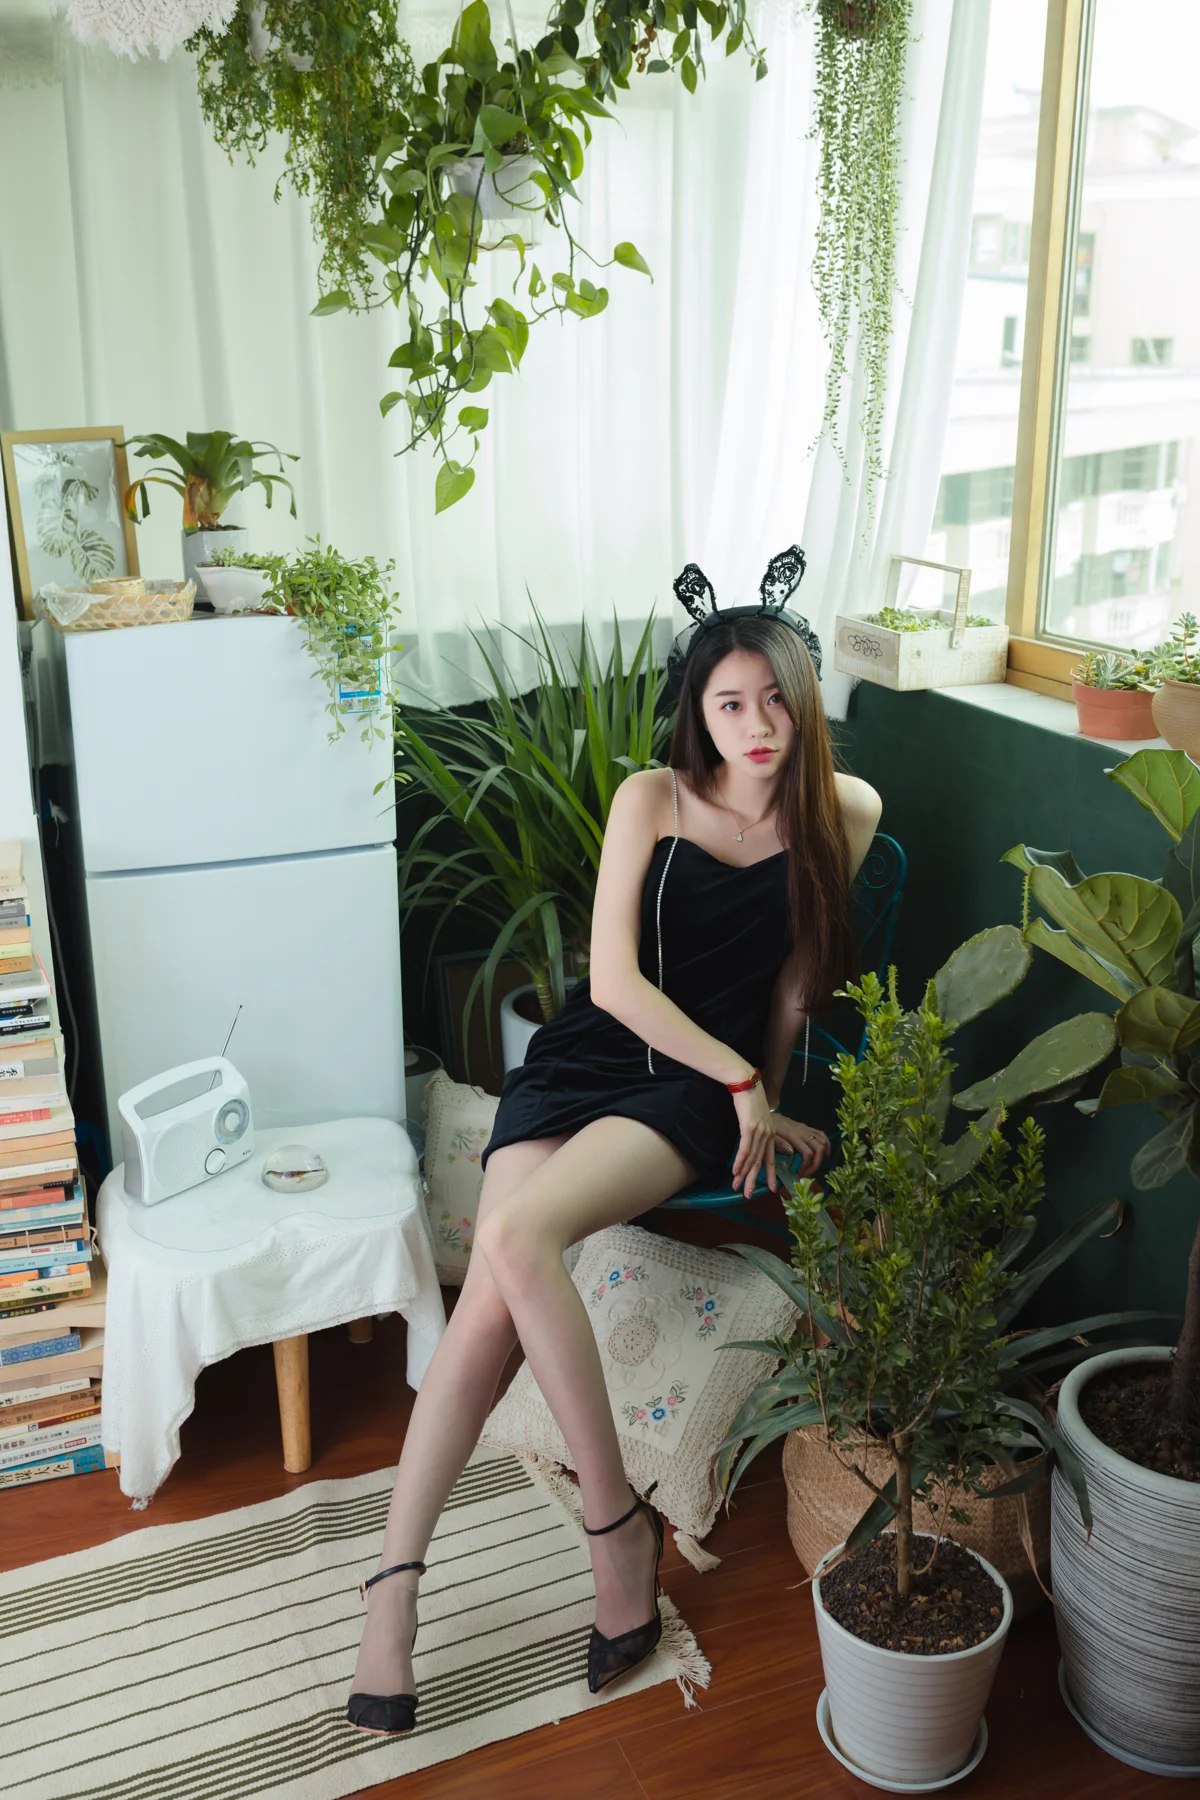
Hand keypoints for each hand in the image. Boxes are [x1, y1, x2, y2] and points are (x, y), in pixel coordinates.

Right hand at [730, 1081, 777, 1198]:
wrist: (746, 1082)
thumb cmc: (749, 1099)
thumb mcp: (757, 1118)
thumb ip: (757, 1133)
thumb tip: (752, 1147)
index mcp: (770, 1134)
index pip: (770, 1159)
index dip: (770, 1175)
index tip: (770, 1189)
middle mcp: (767, 1135)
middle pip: (760, 1163)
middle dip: (753, 1181)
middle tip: (747, 1196)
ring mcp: (759, 1131)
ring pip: (751, 1158)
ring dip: (743, 1174)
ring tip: (736, 1187)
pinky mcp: (749, 1127)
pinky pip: (744, 1148)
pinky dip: (740, 1161)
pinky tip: (735, 1171)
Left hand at [769, 1113, 830, 1178]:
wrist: (770, 1115)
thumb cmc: (769, 1128)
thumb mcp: (770, 1137)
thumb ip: (779, 1143)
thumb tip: (791, 1152)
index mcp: (793, 1136)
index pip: (807, 1153)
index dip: (807, 1166)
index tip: (800, 1174)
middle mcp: (803, 1132)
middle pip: (818, 1149)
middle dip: (816, 1164)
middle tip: (808, 1174)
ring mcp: (807, 1129)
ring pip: (822, 1142)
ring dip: (823, 1156)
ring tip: (815, 1167)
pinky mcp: (808, 1128)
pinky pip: (821, 1134)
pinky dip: (827, 1144)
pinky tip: (826, 1153)